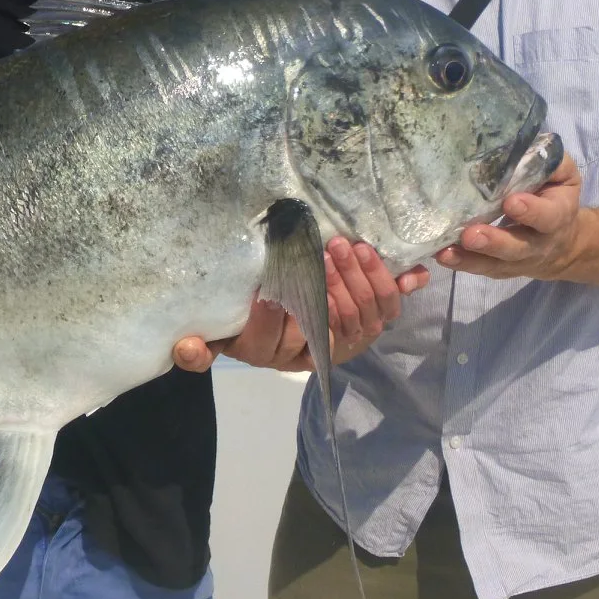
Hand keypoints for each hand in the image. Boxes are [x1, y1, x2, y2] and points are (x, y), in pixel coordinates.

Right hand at [172, 239, 429, 372]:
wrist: (275, 316)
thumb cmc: (240, 317)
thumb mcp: (217, 329)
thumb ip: (201, 346)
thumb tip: (185, 348)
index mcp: (267, 350)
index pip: (272, 339)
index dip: (273, 319)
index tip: (270, 292)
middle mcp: (307, 352)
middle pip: (325, 327)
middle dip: (328, 287)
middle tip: (325, 251)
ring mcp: (341, 341)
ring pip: (361, 317)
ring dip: (358, 280)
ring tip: (347, 245)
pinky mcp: (366, 327)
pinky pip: (387, 311)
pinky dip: (399, 287)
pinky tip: (413, 272)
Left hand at [434, 153, 584, 280]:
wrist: (562, 244)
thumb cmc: (555, 197)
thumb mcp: (563, 176)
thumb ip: (551, 163)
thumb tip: (528, 145)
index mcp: (558, 215)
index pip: (548, 216)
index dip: (531, 211)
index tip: (511, 202)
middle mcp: (539, 243)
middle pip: (518, 247)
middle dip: (494, 242)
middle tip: (471, 235)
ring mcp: (517, 259)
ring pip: (495, 263)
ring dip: (469, 258)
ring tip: (446, 251)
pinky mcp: (499, 268)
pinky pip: (480, 268)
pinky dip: (461, 263)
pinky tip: (442, 255)